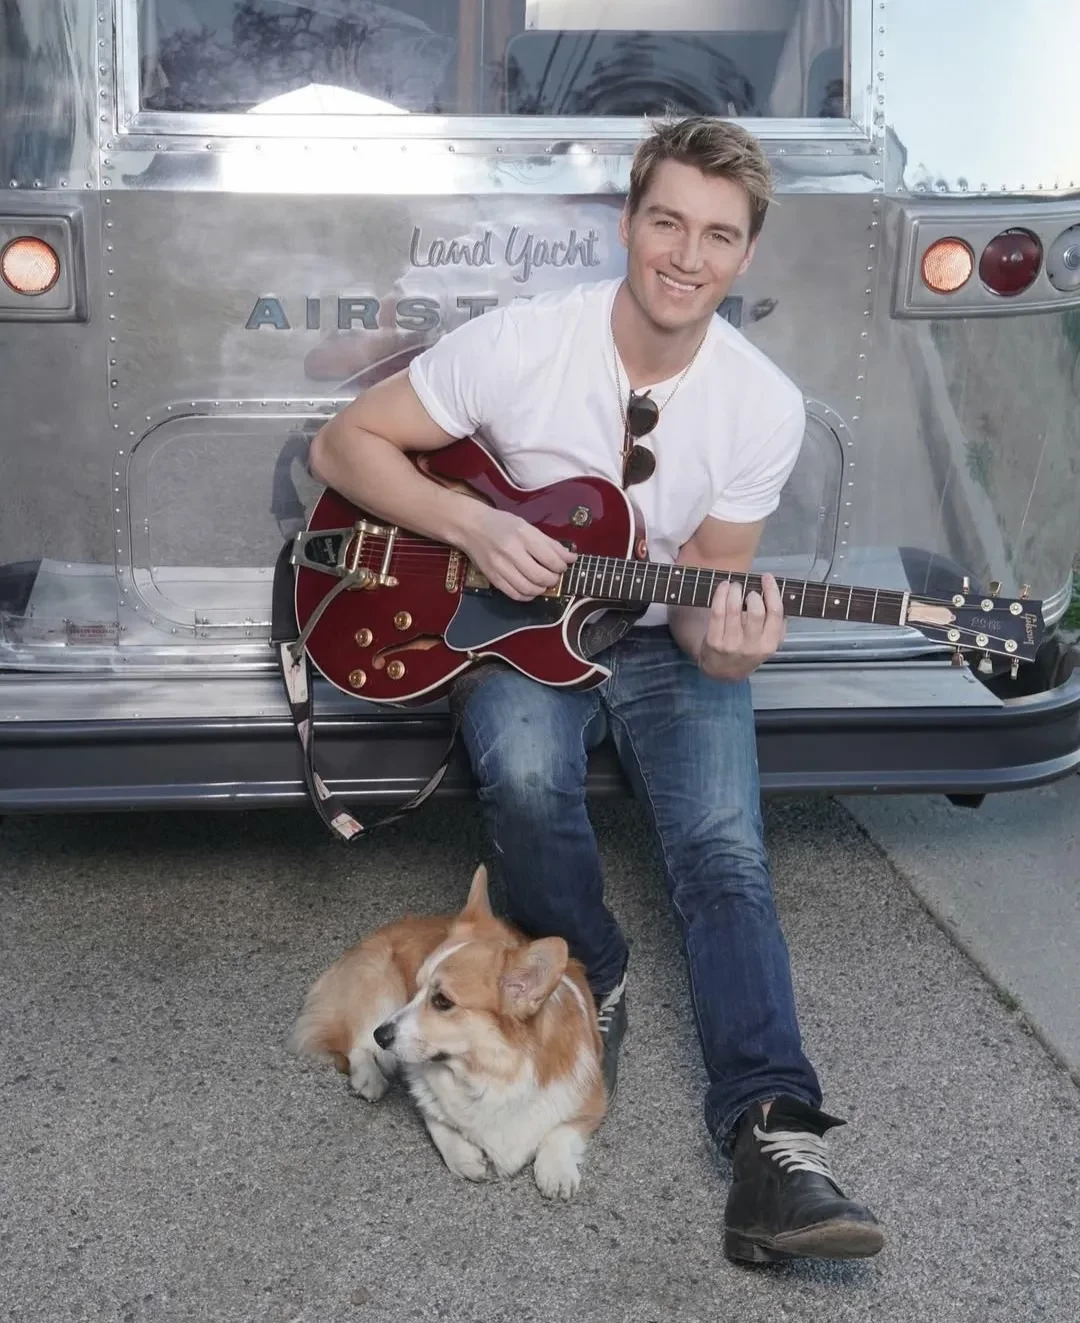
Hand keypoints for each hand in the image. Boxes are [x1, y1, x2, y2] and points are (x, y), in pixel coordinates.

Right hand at [460, 506, 575, 601]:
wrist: (470, 527)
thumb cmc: (501, 524)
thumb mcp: (526, 526)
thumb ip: (549, 543)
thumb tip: (570, 558)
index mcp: (522, 535)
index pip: (550, 558)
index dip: (562, 566)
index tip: (564, 565)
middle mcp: (510, 552)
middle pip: (540, 576)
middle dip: (553, 580)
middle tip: (555, 576)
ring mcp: (500, 567)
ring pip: (528, 589)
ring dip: (541, 589)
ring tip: (543, 583)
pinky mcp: (492, 578)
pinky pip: (514, 594)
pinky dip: (527, 596)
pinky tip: (531, 589)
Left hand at [697, 573, 785, 680]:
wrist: (724, 672)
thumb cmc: (747, 651)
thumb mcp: (767, 643)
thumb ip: (776, 625)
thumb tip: (779, 596)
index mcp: (770, 644)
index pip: (776, 613)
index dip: (772, 591)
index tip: (767, 578)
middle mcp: (752, 646)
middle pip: (756, 611)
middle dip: (752, 594)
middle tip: (748, 589)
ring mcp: (732, 645)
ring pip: (734, 610)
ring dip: (735, 591)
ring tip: (735, 585)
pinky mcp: (714, 642)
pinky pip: (717, 613)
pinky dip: (720, 595)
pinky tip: (724, 587)